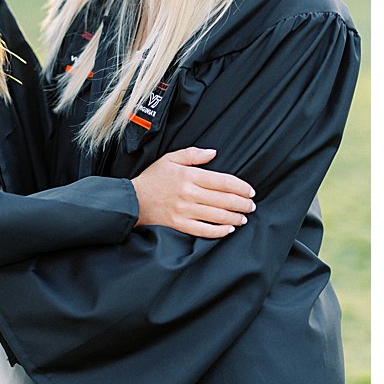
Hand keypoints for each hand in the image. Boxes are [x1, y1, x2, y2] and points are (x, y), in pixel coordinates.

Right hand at [131, 147, 255, 238]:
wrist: (132, 200)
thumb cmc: (152, 179)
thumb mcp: (169, 159)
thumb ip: (192, 154)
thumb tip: (213, 153)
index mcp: (188, 175)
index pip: (224, 181)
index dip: (242, 187)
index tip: (250, 191)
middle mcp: (188, 193)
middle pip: (225, 199)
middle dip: (243, 204)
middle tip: (251, 206)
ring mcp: (184, 210)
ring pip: (218, 215)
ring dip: (235, 217)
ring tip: (243, 218)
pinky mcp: (179, 224)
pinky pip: (205, 230)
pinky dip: (220, 231)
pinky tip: (228, 229)